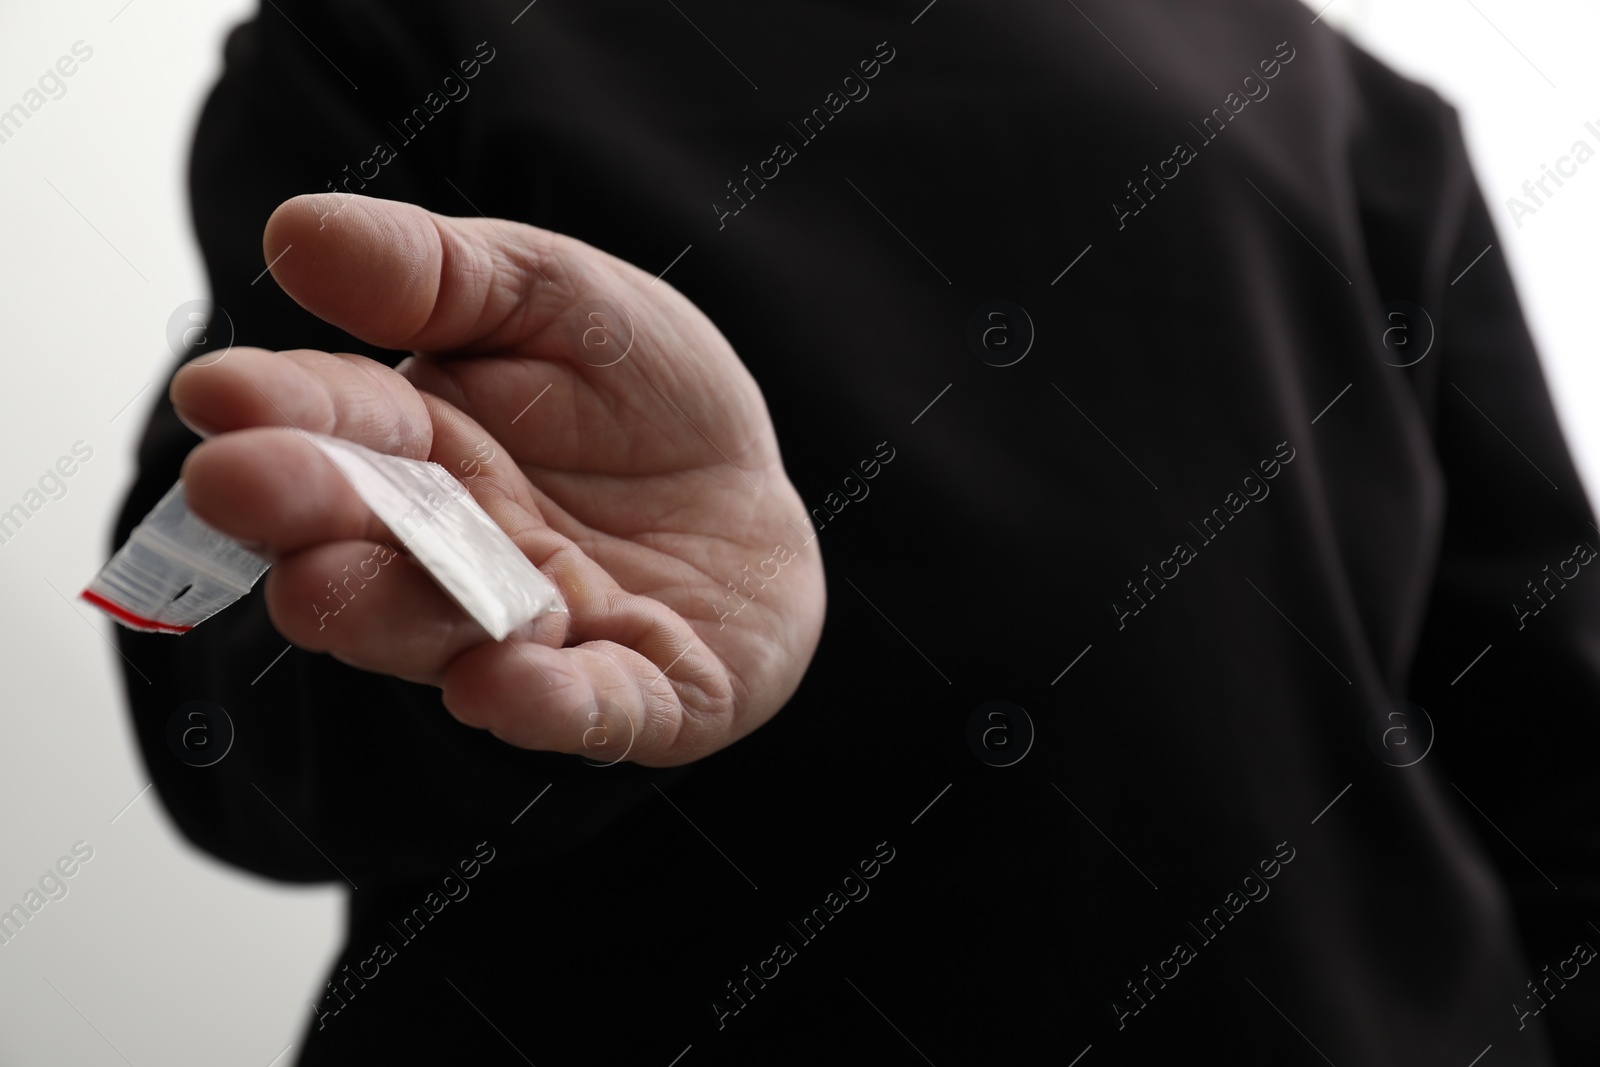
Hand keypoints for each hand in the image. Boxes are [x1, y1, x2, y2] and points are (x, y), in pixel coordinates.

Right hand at [171, 194, 825, 767]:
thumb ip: (441, 276)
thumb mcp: (561, 300)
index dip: (278, 408)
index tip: (216, 391)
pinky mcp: (639, 693)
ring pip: (452, 636)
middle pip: (369, 539)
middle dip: (305, 513)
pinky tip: (500, 680)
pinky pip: (591, 707)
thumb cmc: (640, 395)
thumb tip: (295, 230)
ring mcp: (543, 634)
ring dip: (393, 615)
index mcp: (424, 447)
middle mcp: (459, 555)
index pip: (341, 425)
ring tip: (326, 586)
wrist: (756, 487)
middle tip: (237, 485)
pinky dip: (544, 702)